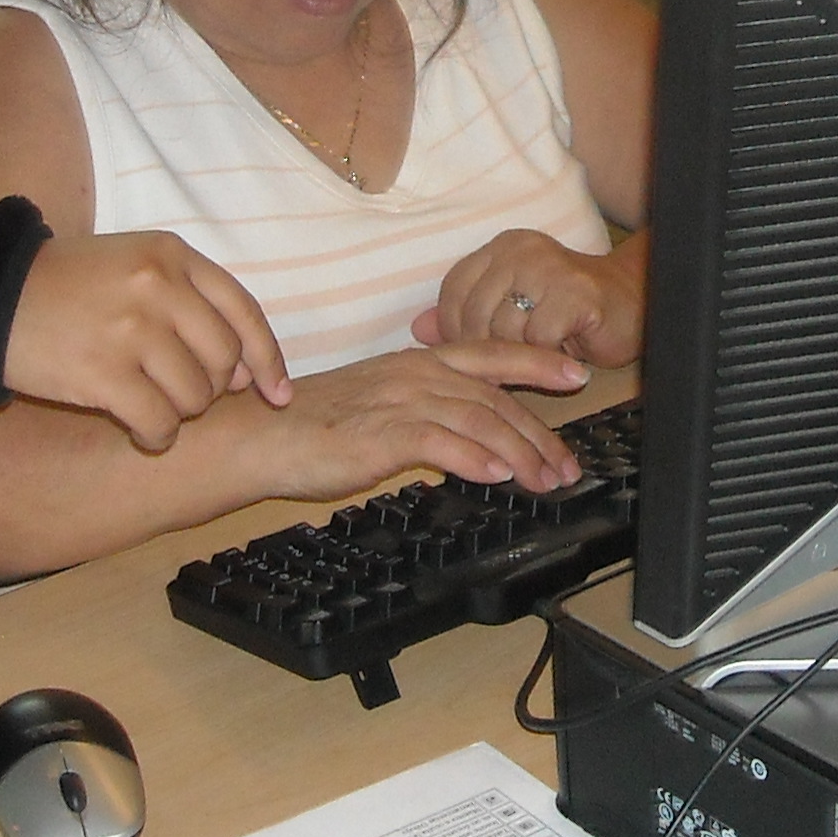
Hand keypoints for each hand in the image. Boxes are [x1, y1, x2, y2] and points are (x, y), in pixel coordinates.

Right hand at [3, 231, 290, 453]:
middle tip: (182, 397)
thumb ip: (189, 300)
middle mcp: (158, 286)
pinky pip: (158, 422)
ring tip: (152, 408)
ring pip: (195, 396)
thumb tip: (243, 370)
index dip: (268, 359)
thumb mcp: (132, 264)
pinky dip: (158, 438)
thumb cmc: (64, 286)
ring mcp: (131, 329)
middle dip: (212, 390)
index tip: (277, 394)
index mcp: (172, 254)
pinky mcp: (102, 372)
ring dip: (180, 414)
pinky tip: (142, 435)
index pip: (245, 312)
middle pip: (224, 359)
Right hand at [243, 342, 591, 500]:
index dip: (538, 363)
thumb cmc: (312, 426)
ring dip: (519, 453)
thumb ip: (424, 412)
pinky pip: (439, 442)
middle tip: (567, 466)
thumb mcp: (379, 406)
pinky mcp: (381, 432)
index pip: (491, 356)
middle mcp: (415, 374)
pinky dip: (473, 458)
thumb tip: (466, 437)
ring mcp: (399, 400)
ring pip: (478, 420)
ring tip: (544, 480)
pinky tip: (496, 476)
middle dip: (540, 433)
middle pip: (496, 398)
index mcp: (416, 363)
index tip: (577, 374)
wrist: (259, 435)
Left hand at [415, 230, 644, 366]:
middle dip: (489, 349)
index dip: (456, 329)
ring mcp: (549, 267)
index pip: (453, 290)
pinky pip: (537, 340)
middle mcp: (521, 250)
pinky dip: (547, 355)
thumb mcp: (511, 310)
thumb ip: (465, 316)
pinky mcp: (575, 293)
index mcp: (501, 248)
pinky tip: (563, 349)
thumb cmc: (568, 312)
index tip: (473, 352)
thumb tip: (417, 330)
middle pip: (475, 315)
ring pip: (504, 330)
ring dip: (521, 354)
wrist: (635, 304)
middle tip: (512, 361)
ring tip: (541, 351)